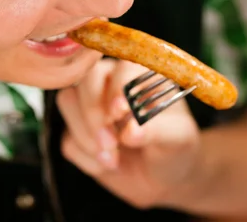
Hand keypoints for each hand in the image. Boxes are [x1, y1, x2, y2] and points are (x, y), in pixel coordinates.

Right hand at [56, 58, 200, 208]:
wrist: (163, 178)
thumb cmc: (175, 147)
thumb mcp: (179, 139)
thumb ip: (158, 131)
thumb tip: (130, 130)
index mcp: (139, 76)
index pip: (120, 67)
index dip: (116, 87)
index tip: (120, 112)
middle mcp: (110, 83)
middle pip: (85, 78)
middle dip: (93, 111)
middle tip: (111, 141)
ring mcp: (89, 106)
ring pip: (67, 101)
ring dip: (86, 134)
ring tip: (112, 157)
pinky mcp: (76, 132)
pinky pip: (67, 139)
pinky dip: (87, 158)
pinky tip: (109, 165)